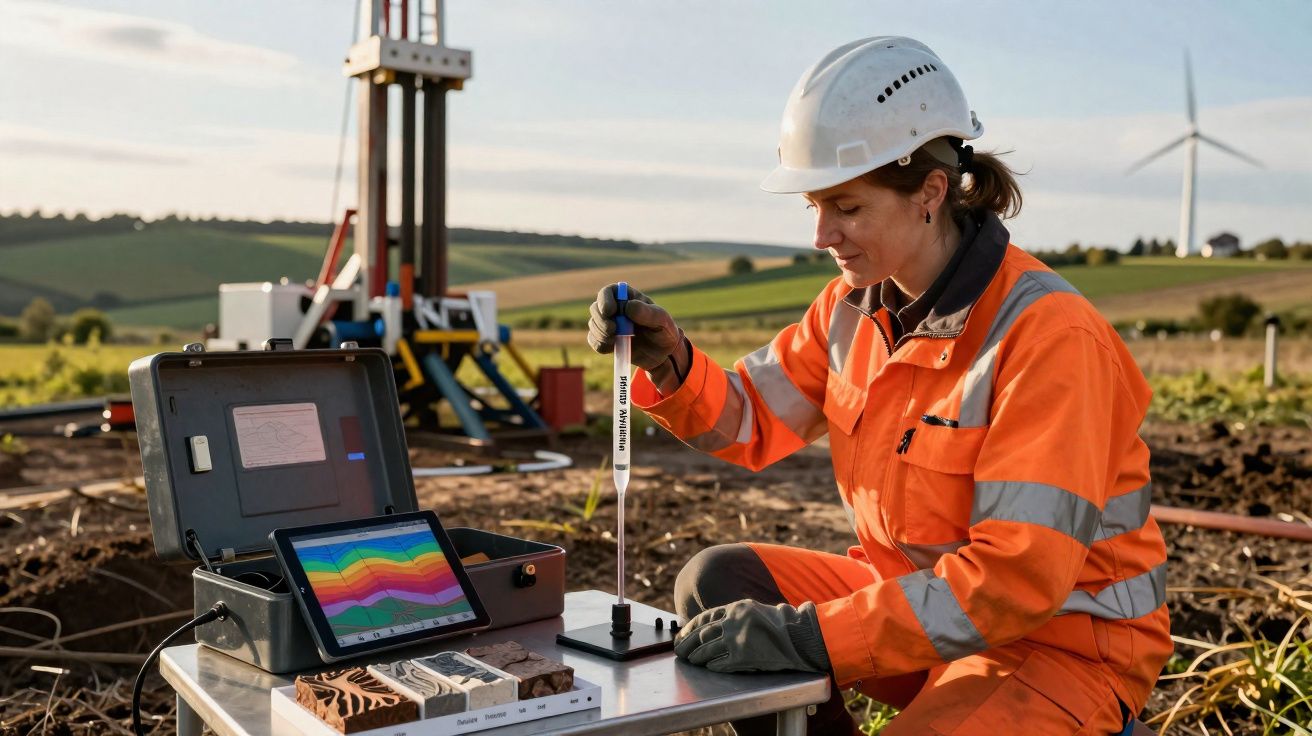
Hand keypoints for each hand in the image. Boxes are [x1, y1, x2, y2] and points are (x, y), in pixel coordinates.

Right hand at [587, 284, 684, 370]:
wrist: (663, 354)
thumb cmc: (664, 332)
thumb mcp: (662, 321)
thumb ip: (647, 313)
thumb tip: (628, 306)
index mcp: (627, 298)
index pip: (608, 292)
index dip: (605, 300)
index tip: (610, 311)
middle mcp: (615, 309)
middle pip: (596, 308)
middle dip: (601, 320)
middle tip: (613, 330)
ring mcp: (608, 324)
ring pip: (593, 324)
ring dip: (601, 334)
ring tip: (618, 340)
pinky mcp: (606, 340)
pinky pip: (593, 340)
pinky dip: (600, 344)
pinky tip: (614, 346)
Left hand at [673, 599, 830, 673]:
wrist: (798, 636)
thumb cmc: (779, 624)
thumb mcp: (754, 609)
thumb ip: (734, 615)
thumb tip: (713, 625)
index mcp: (736, 608)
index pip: (705, 617)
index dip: (690, 627)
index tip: (682, 633)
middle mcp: (734, 622)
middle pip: (702, 633)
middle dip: (687, 642)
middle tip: (679, 649)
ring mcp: (738, 640)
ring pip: (707, 649)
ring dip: (696, 656)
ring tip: (691, 659)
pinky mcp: (743, 657)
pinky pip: (721, 663)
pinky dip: (712, 665)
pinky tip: (708, 666)